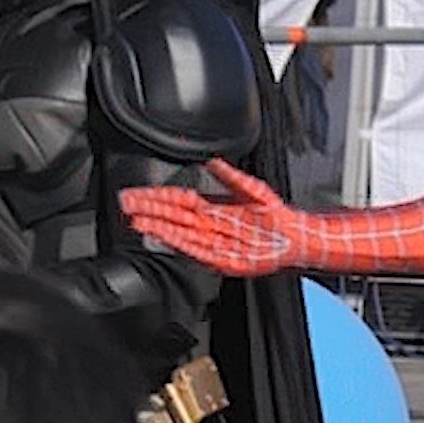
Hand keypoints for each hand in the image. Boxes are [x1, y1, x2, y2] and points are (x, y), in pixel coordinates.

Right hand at [120, 160, 305, 277]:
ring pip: (180, 234)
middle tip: (127, 206)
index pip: (177, 201)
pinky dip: (181, 244)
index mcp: (212, 209)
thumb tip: (212, 162)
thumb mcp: (253, 189)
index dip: (156, 197)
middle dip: (149, 211)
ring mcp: (215, 243)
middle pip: (173, 216)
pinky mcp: (225, 260)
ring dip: (159, 228)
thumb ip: (231, 176)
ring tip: (138, 222)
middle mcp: (210, 226)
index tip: (136, 194)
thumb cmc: (274, 216)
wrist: (295, 237)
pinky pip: (198, 251)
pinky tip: (166, 237)